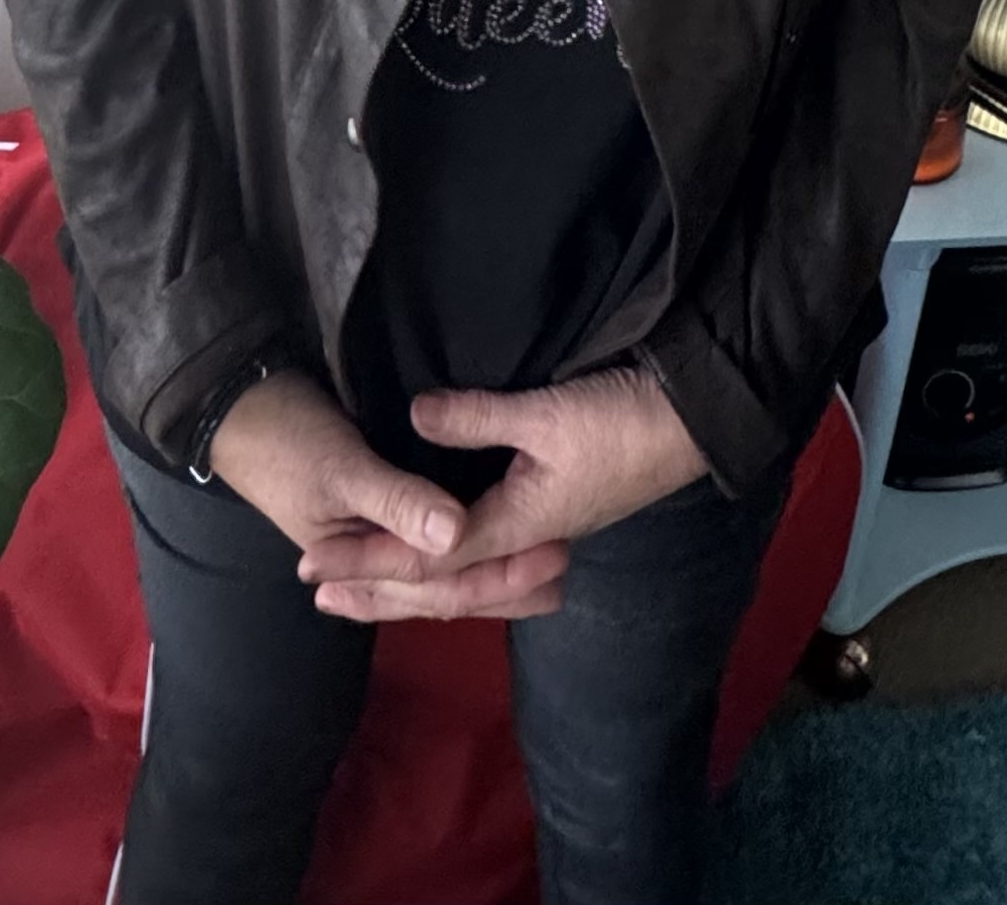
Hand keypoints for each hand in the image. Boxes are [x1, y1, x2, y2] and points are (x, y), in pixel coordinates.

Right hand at [207, 371, 565, 618]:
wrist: (230, 399)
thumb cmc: (283, 437)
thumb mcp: (340, 468)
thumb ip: (396, 500)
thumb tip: (456, 535)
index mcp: (360, 558)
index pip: (437, 584)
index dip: (497, 575)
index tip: (549, 567)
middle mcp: (367, 553)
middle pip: (440, 584)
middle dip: (497, 583)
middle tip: (557, 579)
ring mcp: (364, 527)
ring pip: (433, 562)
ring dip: (481, 568)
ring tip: (535, 571)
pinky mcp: (366, 498)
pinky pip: (421, 531)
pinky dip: (453, 539)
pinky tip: (473, 536)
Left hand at [298, 365, 708, 622]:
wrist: (693, 420)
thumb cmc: (622, 420)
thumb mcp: (545, 413)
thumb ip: (476, 417)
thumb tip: (412, 416)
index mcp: (519, 526)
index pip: (426, 555)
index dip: (367, 560)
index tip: (312, 560)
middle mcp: (526, 542)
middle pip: (442, 586)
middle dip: (378, 592)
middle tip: (318, 592)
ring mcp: (543, 533)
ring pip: (465, 580)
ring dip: (409, 587)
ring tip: (361, 588)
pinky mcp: (553, 516)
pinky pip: (485, 561)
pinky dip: (448, 570)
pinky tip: (435, 561)